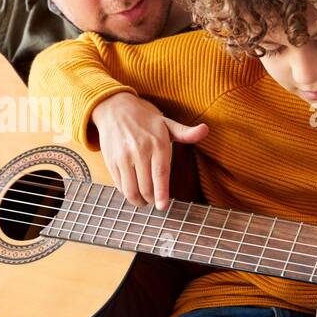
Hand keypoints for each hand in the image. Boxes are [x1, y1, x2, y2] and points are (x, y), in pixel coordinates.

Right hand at [90, 92, 207, 209]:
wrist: (115, 110)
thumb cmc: (145, 120)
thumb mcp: (166, 123)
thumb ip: (185, 133)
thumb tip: (205, 130)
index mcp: (157, 143)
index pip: (160, 174)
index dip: (162, 193)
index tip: (163, 207)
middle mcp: (139, 151)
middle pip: (145, 186)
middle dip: (152, 199)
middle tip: (156, 202)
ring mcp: (123, 157)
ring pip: (130, 189)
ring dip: (138, 200)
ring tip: (144, 200)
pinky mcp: (111, 161)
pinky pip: (119, 185)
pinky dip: (127, 192)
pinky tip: (132, 190)